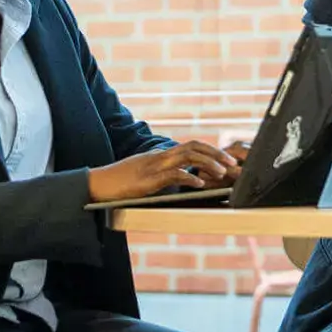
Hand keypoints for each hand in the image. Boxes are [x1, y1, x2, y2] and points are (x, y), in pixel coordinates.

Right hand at [88, 139, 238, 204]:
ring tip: (223, 172)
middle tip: (234, 164)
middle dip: (216, 154)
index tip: (227, 160)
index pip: (191, 146)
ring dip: (208, 164)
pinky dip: (189, 178)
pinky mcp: (148, 180)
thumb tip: (181, 176)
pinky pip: (172, 174)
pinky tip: (200, 184)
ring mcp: (154, 167)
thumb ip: (163, 172)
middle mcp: (160, 157)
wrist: (97, 183)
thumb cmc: (120, 182)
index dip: (211, 150)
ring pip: (187, 157)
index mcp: (161, 156)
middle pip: (194, 147)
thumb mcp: (145, 174)